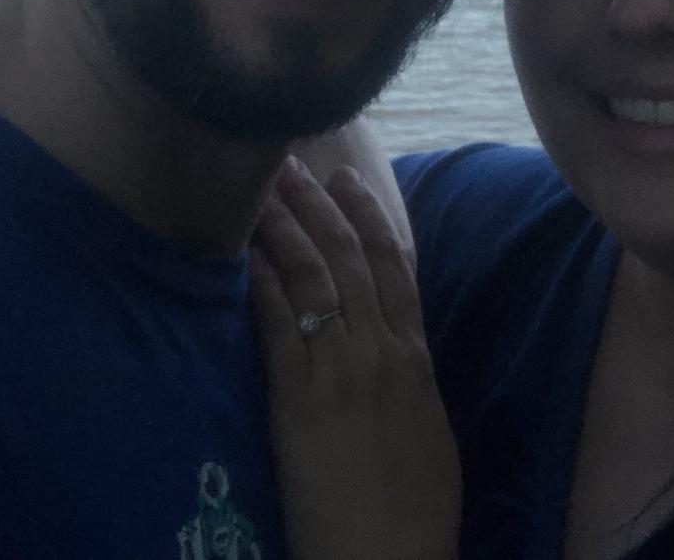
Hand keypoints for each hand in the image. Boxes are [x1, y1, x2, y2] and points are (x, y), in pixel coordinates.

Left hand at [250, 157, 459, 559]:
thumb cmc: (416, 511)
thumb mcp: (429, 431)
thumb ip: (411, 381)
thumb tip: (397, 351)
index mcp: (416, 359)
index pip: (393, 267)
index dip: (370, 217)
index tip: (348, 179)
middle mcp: (380, 353)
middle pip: (348, 258)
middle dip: (317, 205)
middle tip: (290, 162)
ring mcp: (339, 373)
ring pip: (314, 278)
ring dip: (285, 227)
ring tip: (262, 190)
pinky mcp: (297, 402)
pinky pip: (278, 324)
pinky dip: (263, 282)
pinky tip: (245, 254)